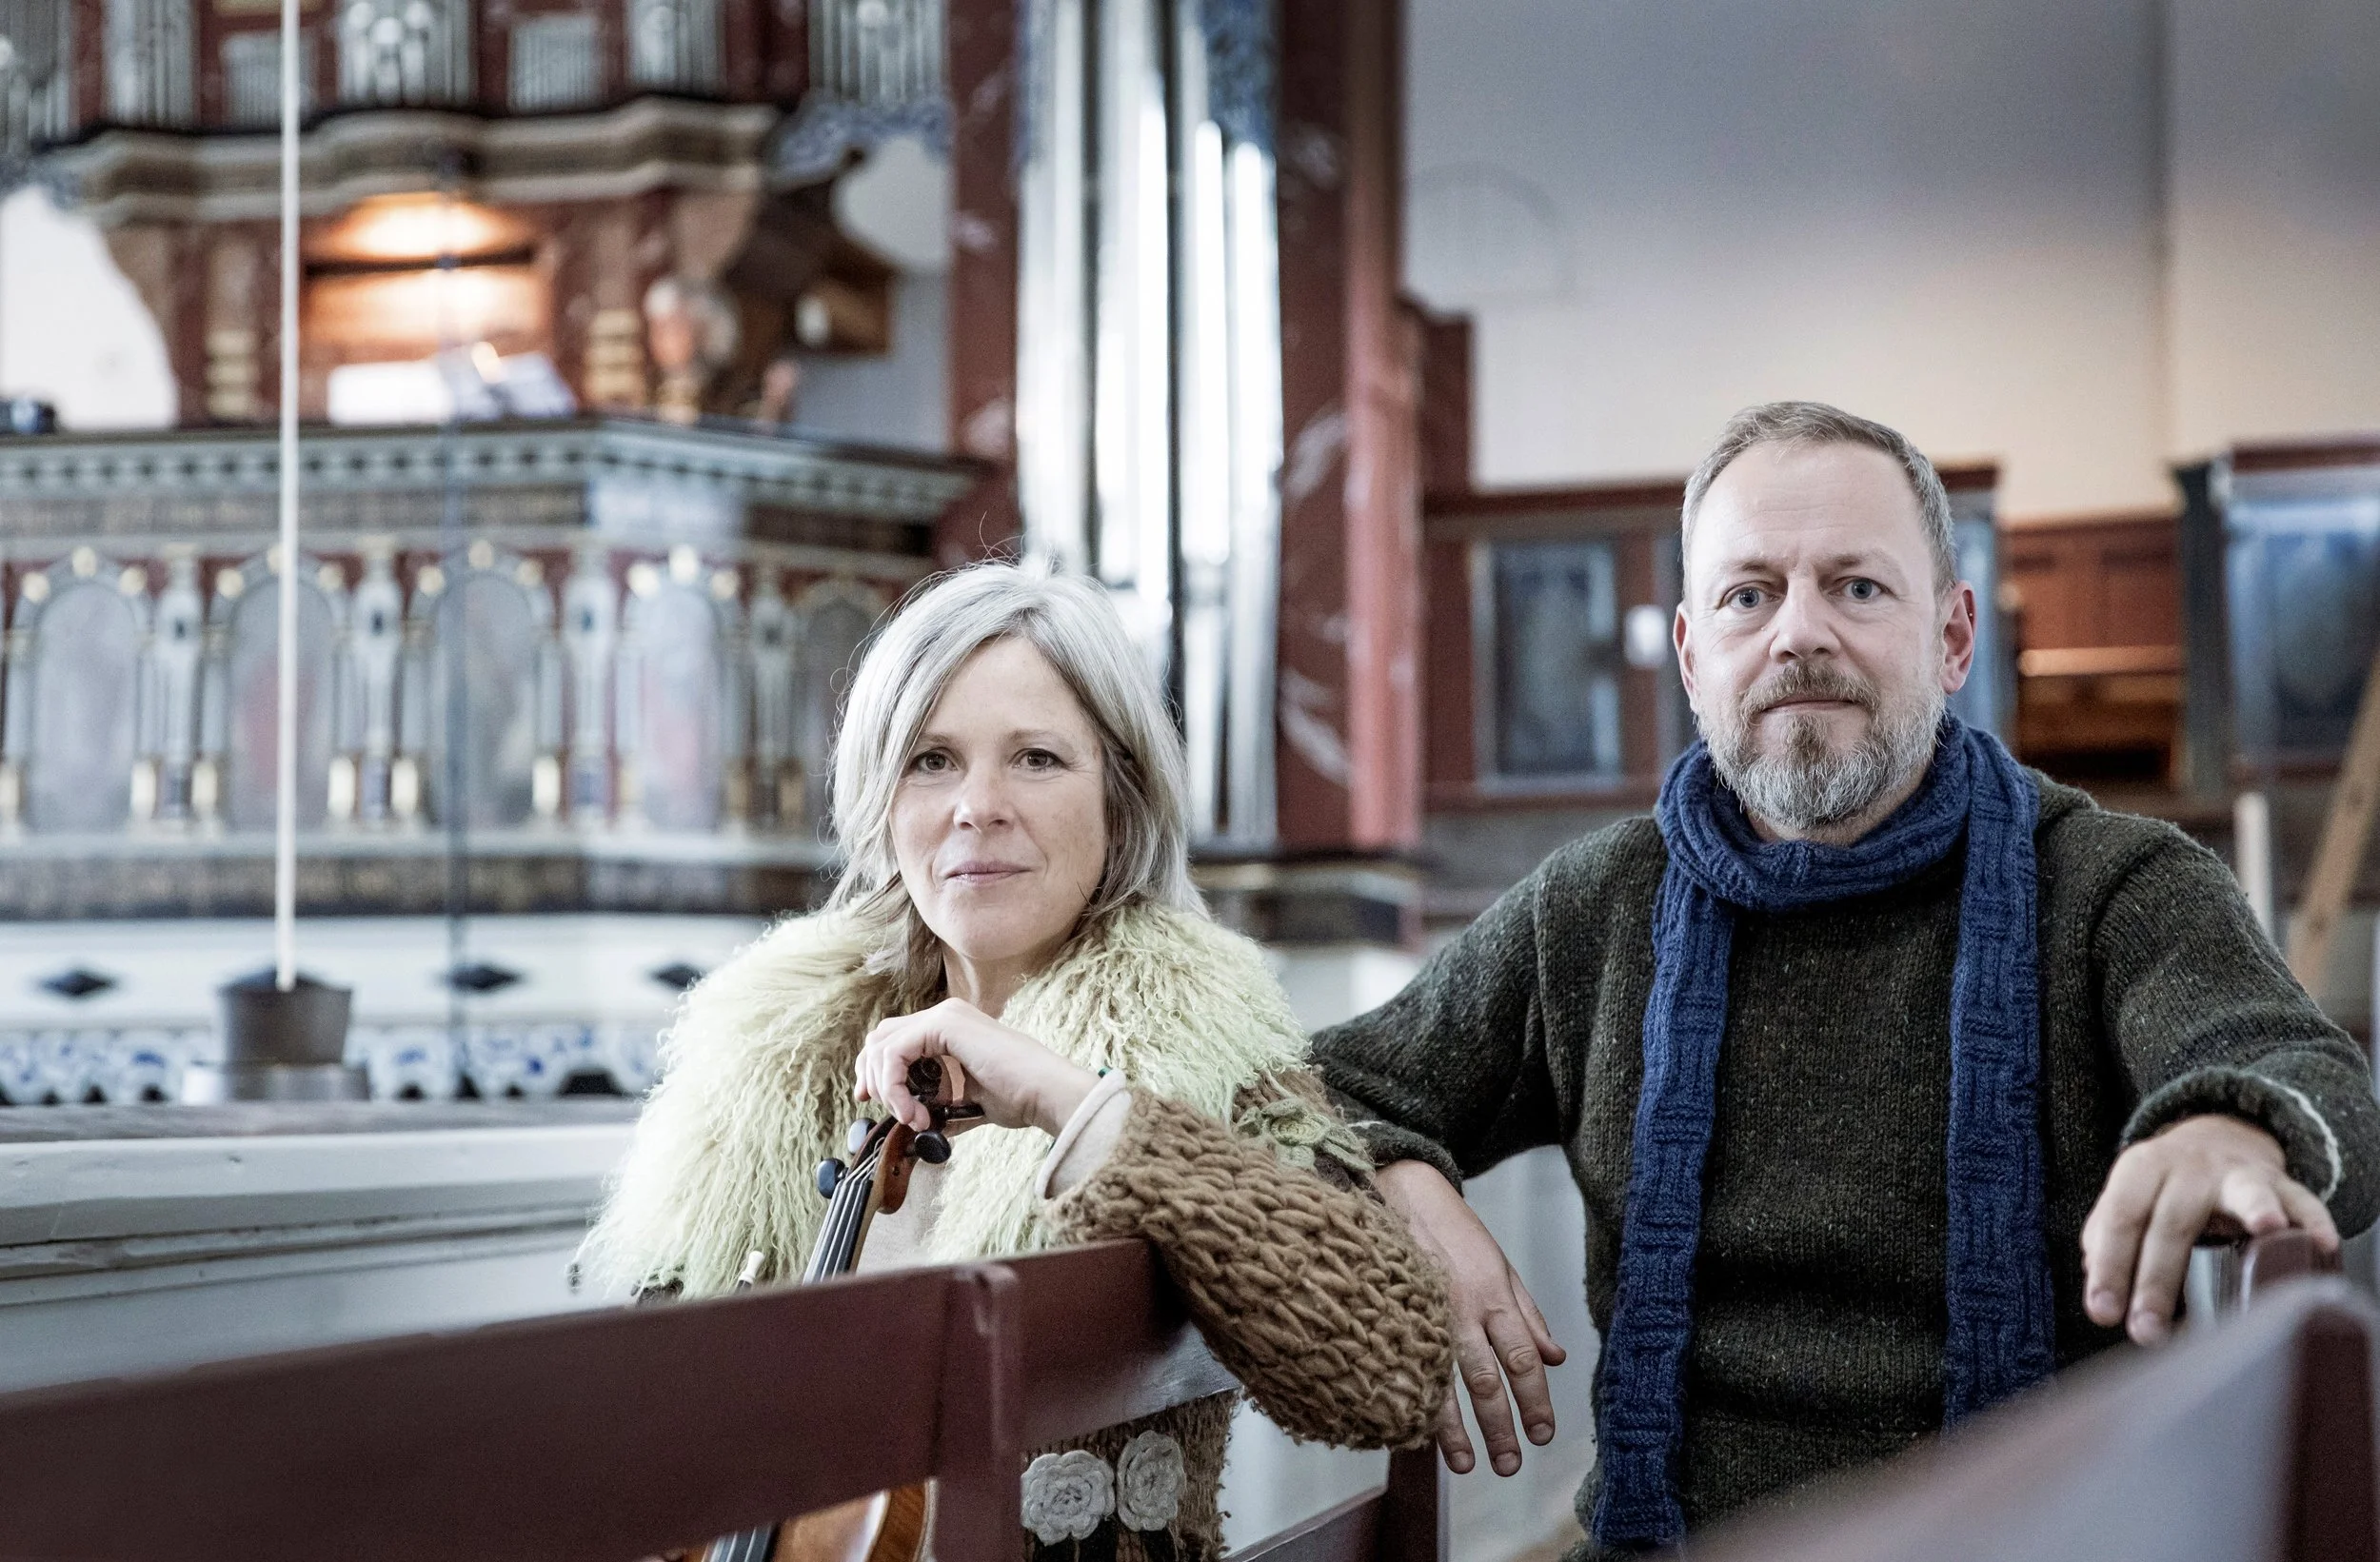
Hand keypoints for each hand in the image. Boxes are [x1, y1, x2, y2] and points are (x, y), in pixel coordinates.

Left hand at [854, 998, 1098, 1137]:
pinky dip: (896, 1087)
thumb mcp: (966, 1100)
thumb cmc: (1019, 1097)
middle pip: (880, 1038)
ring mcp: (945, 1015)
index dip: (877, 1073)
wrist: (1046, 1093)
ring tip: (914, 1118)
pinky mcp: (944, 1024)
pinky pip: (895, 1054)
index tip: (877, 1104)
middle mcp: (945, 1015)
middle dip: (872, 1077)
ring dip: (887, 1088)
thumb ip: (937, 1101)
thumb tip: (912, 1119)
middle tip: (883, 1109)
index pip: (894, 1041)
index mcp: (951, 1029)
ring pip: (883, 1045)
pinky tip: (915, 1112)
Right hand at [1375, 1159, 1566, 1475]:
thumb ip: (1527, 1314)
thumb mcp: (1501, 1264)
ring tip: (1466, 1465)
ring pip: (1444, 1383)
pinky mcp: (1393, 1312)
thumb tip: (1557, 1357)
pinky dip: (1412, 1401)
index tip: (1542, 1434)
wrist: (1399, 1188)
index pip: (1523, 1359)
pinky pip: (1405, 1367)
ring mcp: (1424, 1313)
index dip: (1535, 1401)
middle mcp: (1462, 1308)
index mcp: (1494, 1295)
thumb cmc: (1452, 1227)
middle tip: (1511, 1465)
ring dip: (1457, 1430)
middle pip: (1488, 1380)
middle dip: (1501, 1427)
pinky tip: (1416, 1431)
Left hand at [2081, 1113, 2337, 1344]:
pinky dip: (2312, 1220)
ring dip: (2256, 1207)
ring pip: (2244, 1190)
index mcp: (2142, 1168)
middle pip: (2173, 1220)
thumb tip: (2098, 1281)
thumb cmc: (2163, 1187)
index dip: (2110, 1265)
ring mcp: (2238, 1172)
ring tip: (2264, 1229)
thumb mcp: (2128, 1199)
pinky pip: (2302, 1200)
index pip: (2120, 1217)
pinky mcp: (2282, 1184)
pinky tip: (2321, 1243)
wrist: (2213, 1140)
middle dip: (2158, 1280)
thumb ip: (2107, 1237)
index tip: (2104, 1312)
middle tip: (2147, 1330)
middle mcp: (2189, 1166)